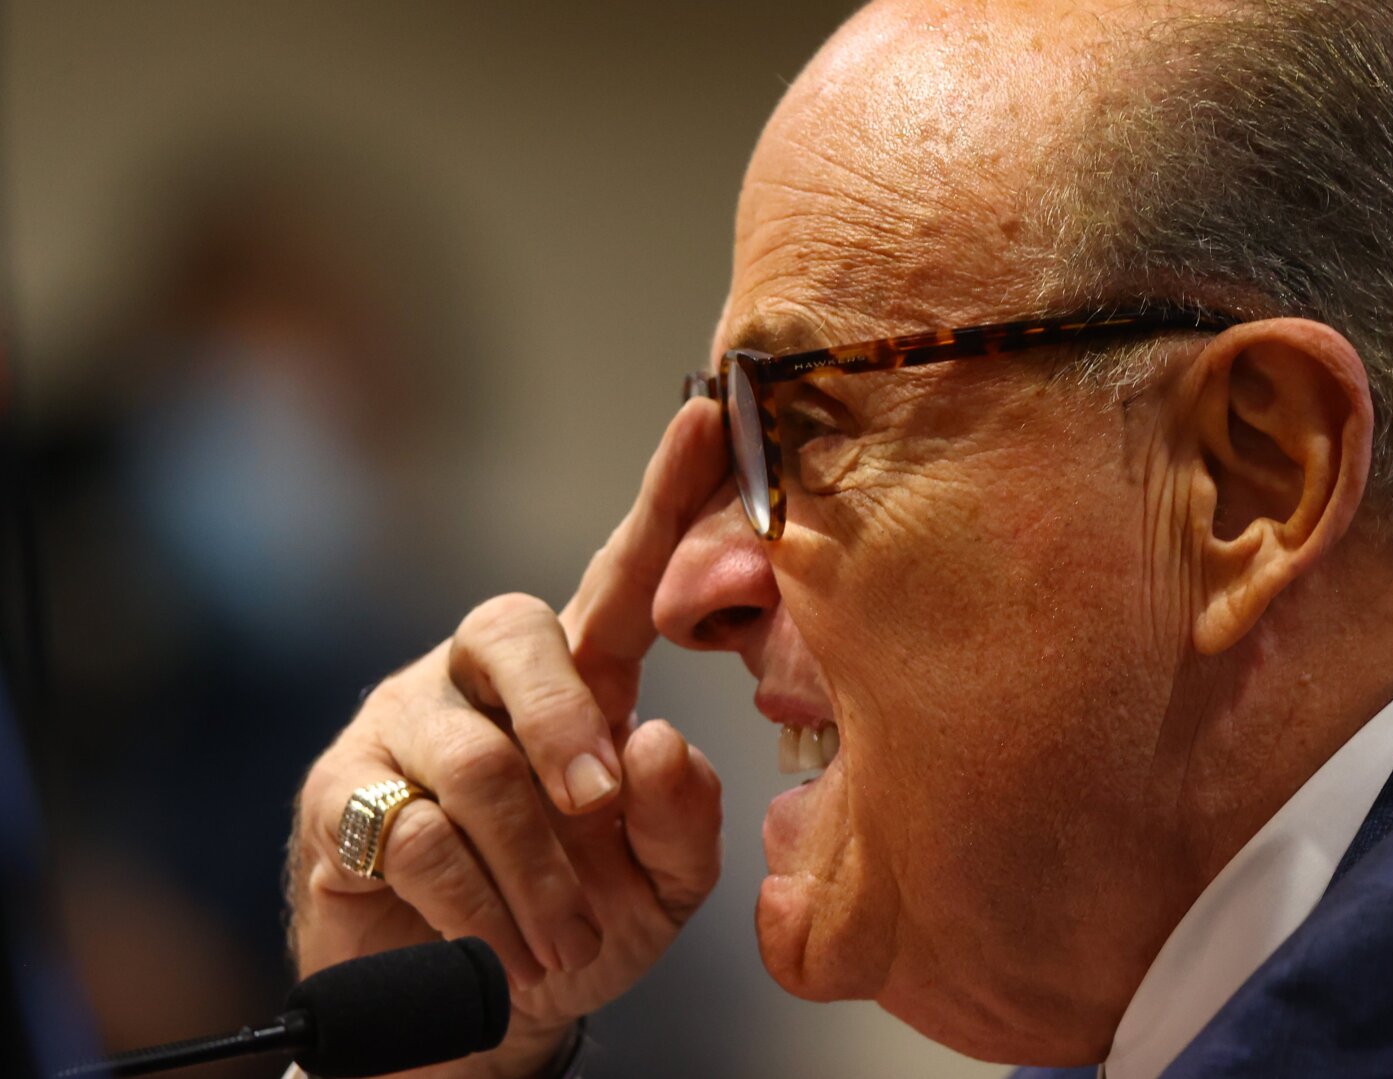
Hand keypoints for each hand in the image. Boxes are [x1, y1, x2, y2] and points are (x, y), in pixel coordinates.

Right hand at [288, 398, 728, 1077]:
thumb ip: (680, 817)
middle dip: (564, 724)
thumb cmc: (583, 922)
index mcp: (576, 679)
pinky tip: (501, 952)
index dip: (663, 499)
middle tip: (595, 805)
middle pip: (515, 632)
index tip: (710, 416)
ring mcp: (403, 727)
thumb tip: (654, 739)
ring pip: (476, 762)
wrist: (480, 1013)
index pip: (619, 576)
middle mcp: (482, 678)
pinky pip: (419, 836)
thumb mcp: (662, 884)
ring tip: (564, 941)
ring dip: (534, 871)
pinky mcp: (341, 797)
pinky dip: (479, 910)